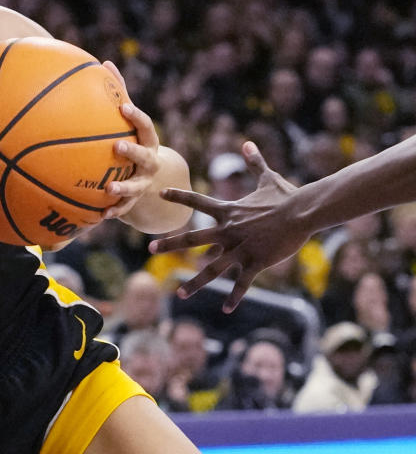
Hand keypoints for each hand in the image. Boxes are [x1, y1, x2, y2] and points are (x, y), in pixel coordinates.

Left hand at [98, 61, 159, 220]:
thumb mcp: (132, 122)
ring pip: (135, 188)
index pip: (145, 127)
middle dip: (132, 152)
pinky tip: (100, 216)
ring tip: (108, 189)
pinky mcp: (135, 202)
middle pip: (144, 157)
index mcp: (148, 141)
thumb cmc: (136, 142)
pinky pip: (124, 209)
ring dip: (122, 189)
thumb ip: (120, 94)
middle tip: (117, 147)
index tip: (124, 107)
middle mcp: (149, 163)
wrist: (157, 181)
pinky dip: (113, 212)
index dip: (136, 117)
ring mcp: (144, 184)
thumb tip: (106, 62)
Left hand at [148, 141, 299, 310]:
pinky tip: (226, 310)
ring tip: (180, 292)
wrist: (303, 212)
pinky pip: (241, 283)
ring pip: (212, 268)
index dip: (178, 196)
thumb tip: (248, 143)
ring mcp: (240, 248)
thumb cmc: (286, 196)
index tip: (160, 193)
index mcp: (229, 211)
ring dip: (195, 282)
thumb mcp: (268, 177)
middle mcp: (228, 230)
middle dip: (170, 243)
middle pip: (193, 238)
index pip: (197, 201)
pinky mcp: (255, 262)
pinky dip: (234, 297)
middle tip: (151, 248)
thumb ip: (255, 162)